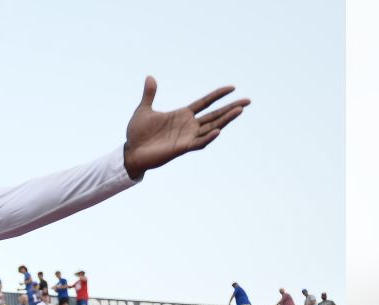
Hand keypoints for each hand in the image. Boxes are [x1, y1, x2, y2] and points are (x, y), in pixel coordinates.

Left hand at [122, 77, 249, 179]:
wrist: (131, 152)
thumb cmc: (137, 133)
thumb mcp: (143, 110)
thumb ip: (149, 94)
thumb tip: (150, 77)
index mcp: (182, 115)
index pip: (205, 103)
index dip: (218, 95)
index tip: (232, 87)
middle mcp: (188, 125)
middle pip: (214, 115)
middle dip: (231, 108)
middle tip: (248, 101)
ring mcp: (187, 137)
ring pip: (212, 127)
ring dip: (225, 120)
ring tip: (239, 110)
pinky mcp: (182, 148)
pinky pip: (199, 143)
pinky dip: (208, 137)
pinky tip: (218, 130)